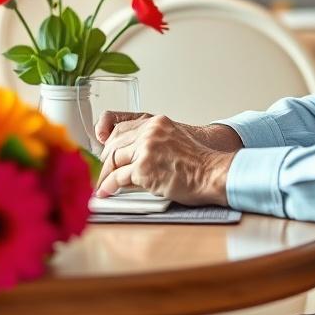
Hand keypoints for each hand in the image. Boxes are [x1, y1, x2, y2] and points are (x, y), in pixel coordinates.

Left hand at [95, 114, 235, 205]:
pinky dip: (109, 186)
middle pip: (114, 143)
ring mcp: (146, 149)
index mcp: (156, 122)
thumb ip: (152, 142)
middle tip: (102, 172)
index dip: (109, 141)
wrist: (213, 172)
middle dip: (105, 160)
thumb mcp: (174, 139)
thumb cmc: (198, 162)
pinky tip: (106, 192)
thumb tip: (129, 158)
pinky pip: (118, 177)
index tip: (103, 150)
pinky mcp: (145, 168)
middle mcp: (149, 132)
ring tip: (102, 184)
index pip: (121, 126)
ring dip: (105, 174)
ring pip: (113, 159)